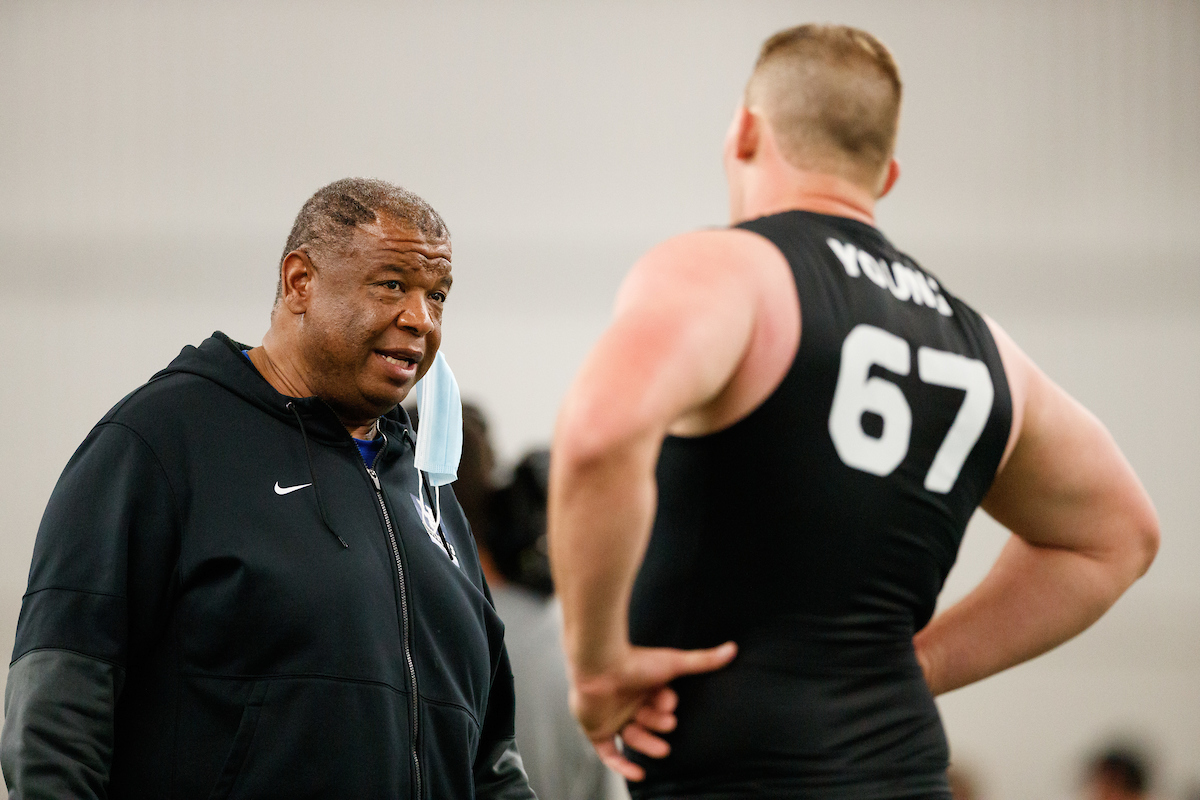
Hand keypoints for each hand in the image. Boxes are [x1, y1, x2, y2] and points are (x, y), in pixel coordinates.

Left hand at [568, 641, 736, 780]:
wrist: (598, 666)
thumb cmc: (635, 661)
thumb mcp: (674, 663)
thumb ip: (703, 660)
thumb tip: (733, 649)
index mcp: (642, 685)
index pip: (658, 702)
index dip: (666, 705)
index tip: (670, 702)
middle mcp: (626, 702)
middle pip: (648, 721)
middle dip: (659, 724)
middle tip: (668, 723)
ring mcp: (610, 717)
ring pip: (632, 738)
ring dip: (648, 744)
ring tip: (662, 750)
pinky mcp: (596, 731)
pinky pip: (609, 754)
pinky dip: (623, 766)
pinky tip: (640, 774)